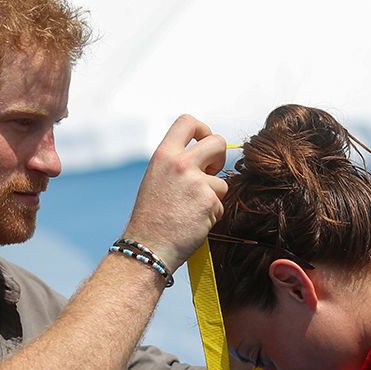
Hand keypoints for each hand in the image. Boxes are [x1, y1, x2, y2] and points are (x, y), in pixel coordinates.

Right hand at [123, 115, 227, 267]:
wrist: (148, 247)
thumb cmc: (151, 218)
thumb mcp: (156, 179)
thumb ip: (176, 164)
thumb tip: (203, 158)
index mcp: (164, 155)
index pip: (188, 122)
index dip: (202, 129)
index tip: (203, 141)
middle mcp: (181, 164)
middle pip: (218, 142)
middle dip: (220, 157)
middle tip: (211, 172)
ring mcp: (197, 182)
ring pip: (222, 181)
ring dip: (213, 196)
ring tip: (191, 210)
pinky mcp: (210, 202)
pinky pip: (220, 204)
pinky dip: (211, 215)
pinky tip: (193, 222)